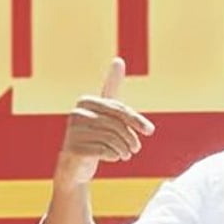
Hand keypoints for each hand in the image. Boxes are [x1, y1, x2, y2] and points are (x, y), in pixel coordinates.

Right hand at [56, 57, 155, 185]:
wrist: (76, 164)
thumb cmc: (95, 134)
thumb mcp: (105, 111)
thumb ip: (111, 87)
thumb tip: (118, 59)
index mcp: (85, 102)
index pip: (118, 109)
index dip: (136, 120)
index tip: (150, 131)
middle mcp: (76, 114)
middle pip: (116, 124)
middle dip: (131, 138)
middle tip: (137, 148)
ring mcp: (73, 131)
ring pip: (112, 138)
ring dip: (124, 149)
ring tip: (127, 154)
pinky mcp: (73, 149)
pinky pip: (104, 151)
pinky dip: (114, 156)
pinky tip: (113, 157)